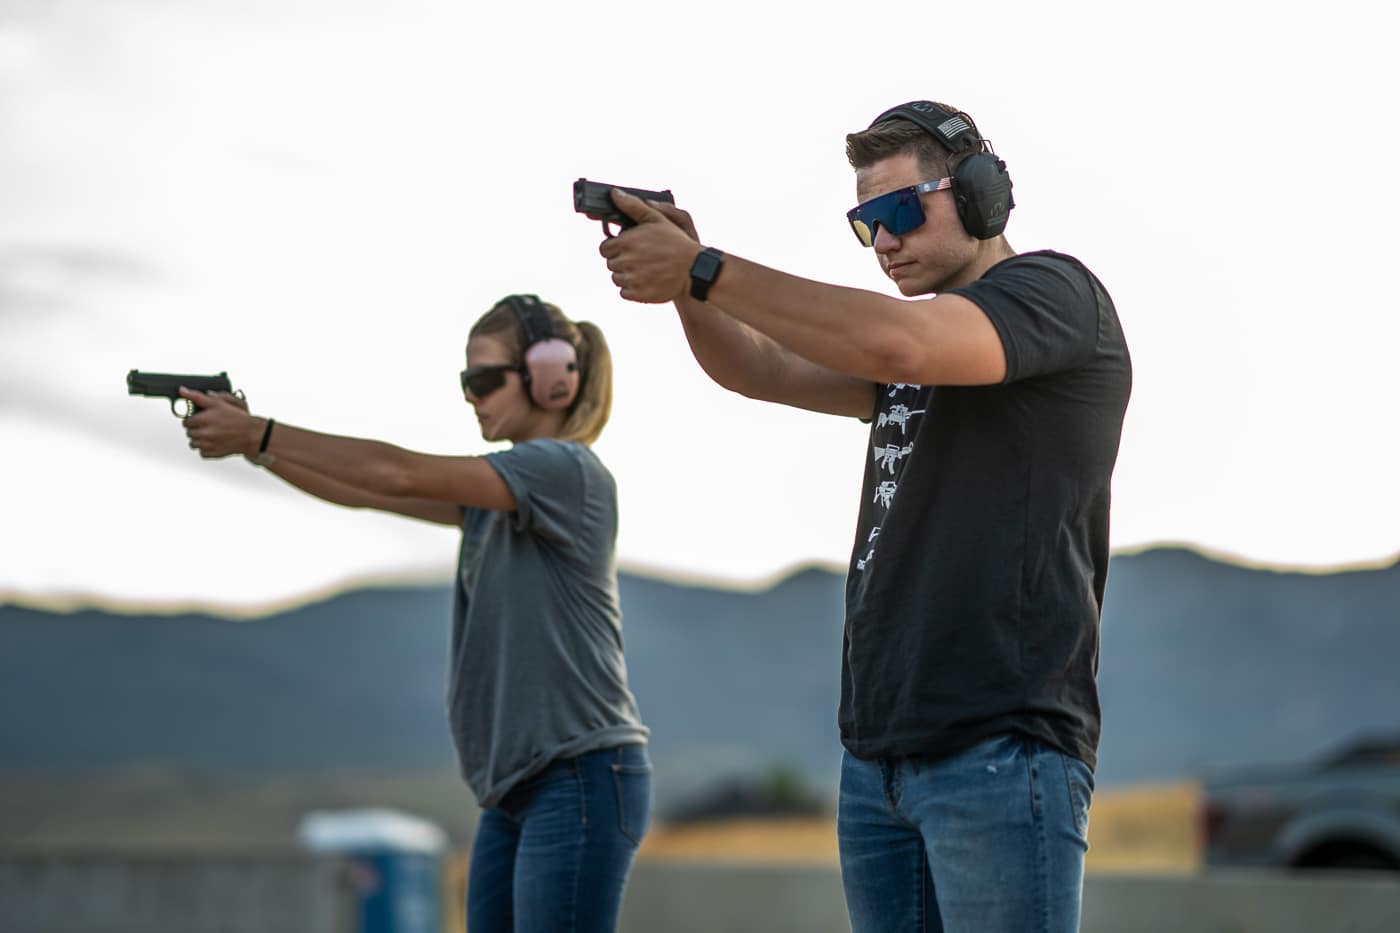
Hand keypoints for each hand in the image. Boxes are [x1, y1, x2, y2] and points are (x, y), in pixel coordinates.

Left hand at [180, 388, 259, 458]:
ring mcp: (207, 445)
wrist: (251, 434)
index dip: (193, 419)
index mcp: (202, 420)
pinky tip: (215, 442)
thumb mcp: (218, 403)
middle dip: (196, 429)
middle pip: (188, 433)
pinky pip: (201, 453)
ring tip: (212, 435)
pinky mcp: (212, 454)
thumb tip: (183, 391)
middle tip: (209, 426)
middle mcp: (203, 433)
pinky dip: (206, 449)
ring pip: (193, 444)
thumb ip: (198, 396)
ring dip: (199, 440)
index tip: (201, 419)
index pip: (185, 422)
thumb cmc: (237, 418)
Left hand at [598, 189, 703, 303]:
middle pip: (610, 263)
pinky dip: (632, 289)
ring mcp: (632, 279)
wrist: (693, 270)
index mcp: (627, 242)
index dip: (615, 247)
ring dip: (626, 275)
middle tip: (638, 258)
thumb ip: (633, 206)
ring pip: (616, 279)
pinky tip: (645, 281)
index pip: (604, 248)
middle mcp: (626, 261)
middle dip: (621, 260)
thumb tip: (614, 193)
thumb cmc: (676, 242)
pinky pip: (624, 293)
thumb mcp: (657, 219)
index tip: (626, 247)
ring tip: (643, 269)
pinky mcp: (638, 294)